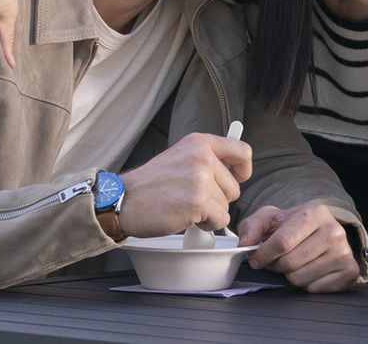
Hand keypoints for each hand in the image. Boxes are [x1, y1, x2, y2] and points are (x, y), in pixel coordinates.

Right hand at [118, 133, 251, 237]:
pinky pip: (219, 220)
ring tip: (184, 206)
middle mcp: (202, 157)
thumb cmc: (148, 185)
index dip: (243, 169)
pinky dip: (205, 225)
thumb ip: (205, 160)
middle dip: (218, 198)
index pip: (242, 151)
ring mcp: (201, 179)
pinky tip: (186, 217)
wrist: (123, 200)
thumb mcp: (179, 157)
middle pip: (234, 187)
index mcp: (199, 143)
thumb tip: (234, 170)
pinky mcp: (198, 201)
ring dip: (209, 213)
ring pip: (226, 206)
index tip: (238, 177)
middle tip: (192, 198)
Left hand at [239, 203, 358, 292]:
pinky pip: (314, 289)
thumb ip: (252, 227)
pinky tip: (309, 269)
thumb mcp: (270, 218)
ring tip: (295, 261)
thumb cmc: (293, 226)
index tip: (256, 259)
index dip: (263, 254)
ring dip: (291, 274)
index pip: (283, 241)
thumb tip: (245, 244)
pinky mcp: (349, 271)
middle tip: (278, 258)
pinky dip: (306, 283)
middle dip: (277, 265)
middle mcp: (334, 231)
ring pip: (300, 278)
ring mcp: (344, 252)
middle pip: (290, 263)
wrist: (320, 232)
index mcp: (315, 213)